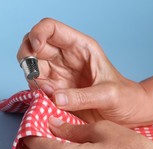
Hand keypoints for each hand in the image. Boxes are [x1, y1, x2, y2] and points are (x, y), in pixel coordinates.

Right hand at [17, 18, 152, 126]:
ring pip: (30, 67)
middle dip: (26, 57)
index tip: (35, 50)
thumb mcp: (109, 95)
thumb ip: (83, 97)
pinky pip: (34, 88)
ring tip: (47, 94)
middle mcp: (64, 58)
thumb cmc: (124, 98)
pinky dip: (34, 95)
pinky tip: (48, 102)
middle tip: (32, 73)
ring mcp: (56, 74)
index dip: (37, 34)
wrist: (126, 115)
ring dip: (30, 79)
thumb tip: (56, 98)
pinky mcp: (52, 91)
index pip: (51, 29)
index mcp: (79, 47)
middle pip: (32, 45)